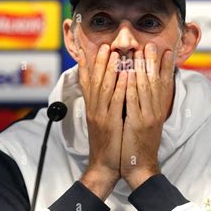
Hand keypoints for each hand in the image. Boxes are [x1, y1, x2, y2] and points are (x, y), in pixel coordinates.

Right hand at [78, 44, 127, 199]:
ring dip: (109, 69)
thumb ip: (103, 105)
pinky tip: (126, 75)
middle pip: (94, 80)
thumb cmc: (107, 143)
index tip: (85, 51)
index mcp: (92, 108)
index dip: (84, 66)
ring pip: (104, 87)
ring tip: (114, 53)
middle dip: (100, 61)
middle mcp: (94, 109)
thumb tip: (108, 89)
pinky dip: (120, 86)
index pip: (86, 83)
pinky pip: (115, 101)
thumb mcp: (101, 121)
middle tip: (105, 45)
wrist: (105, 165)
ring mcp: (101, 115)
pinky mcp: (110, 123)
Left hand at [120, 43, 174, 189]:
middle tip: (151, 44)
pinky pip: (134, 101)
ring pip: (145, 88)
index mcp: (159, 110)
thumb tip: (144, 88)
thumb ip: (147, 105)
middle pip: (156, 82)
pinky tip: (127, 74)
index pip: (164, 84)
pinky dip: (130, 86)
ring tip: (139, 52)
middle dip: (153, 62)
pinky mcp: (138, 124)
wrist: (139, 166)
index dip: (165, 67)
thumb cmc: (140, 143)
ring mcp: (148, 117)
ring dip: (142, 68)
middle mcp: (156, 111)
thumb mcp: (147, 122)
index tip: (165, 50)